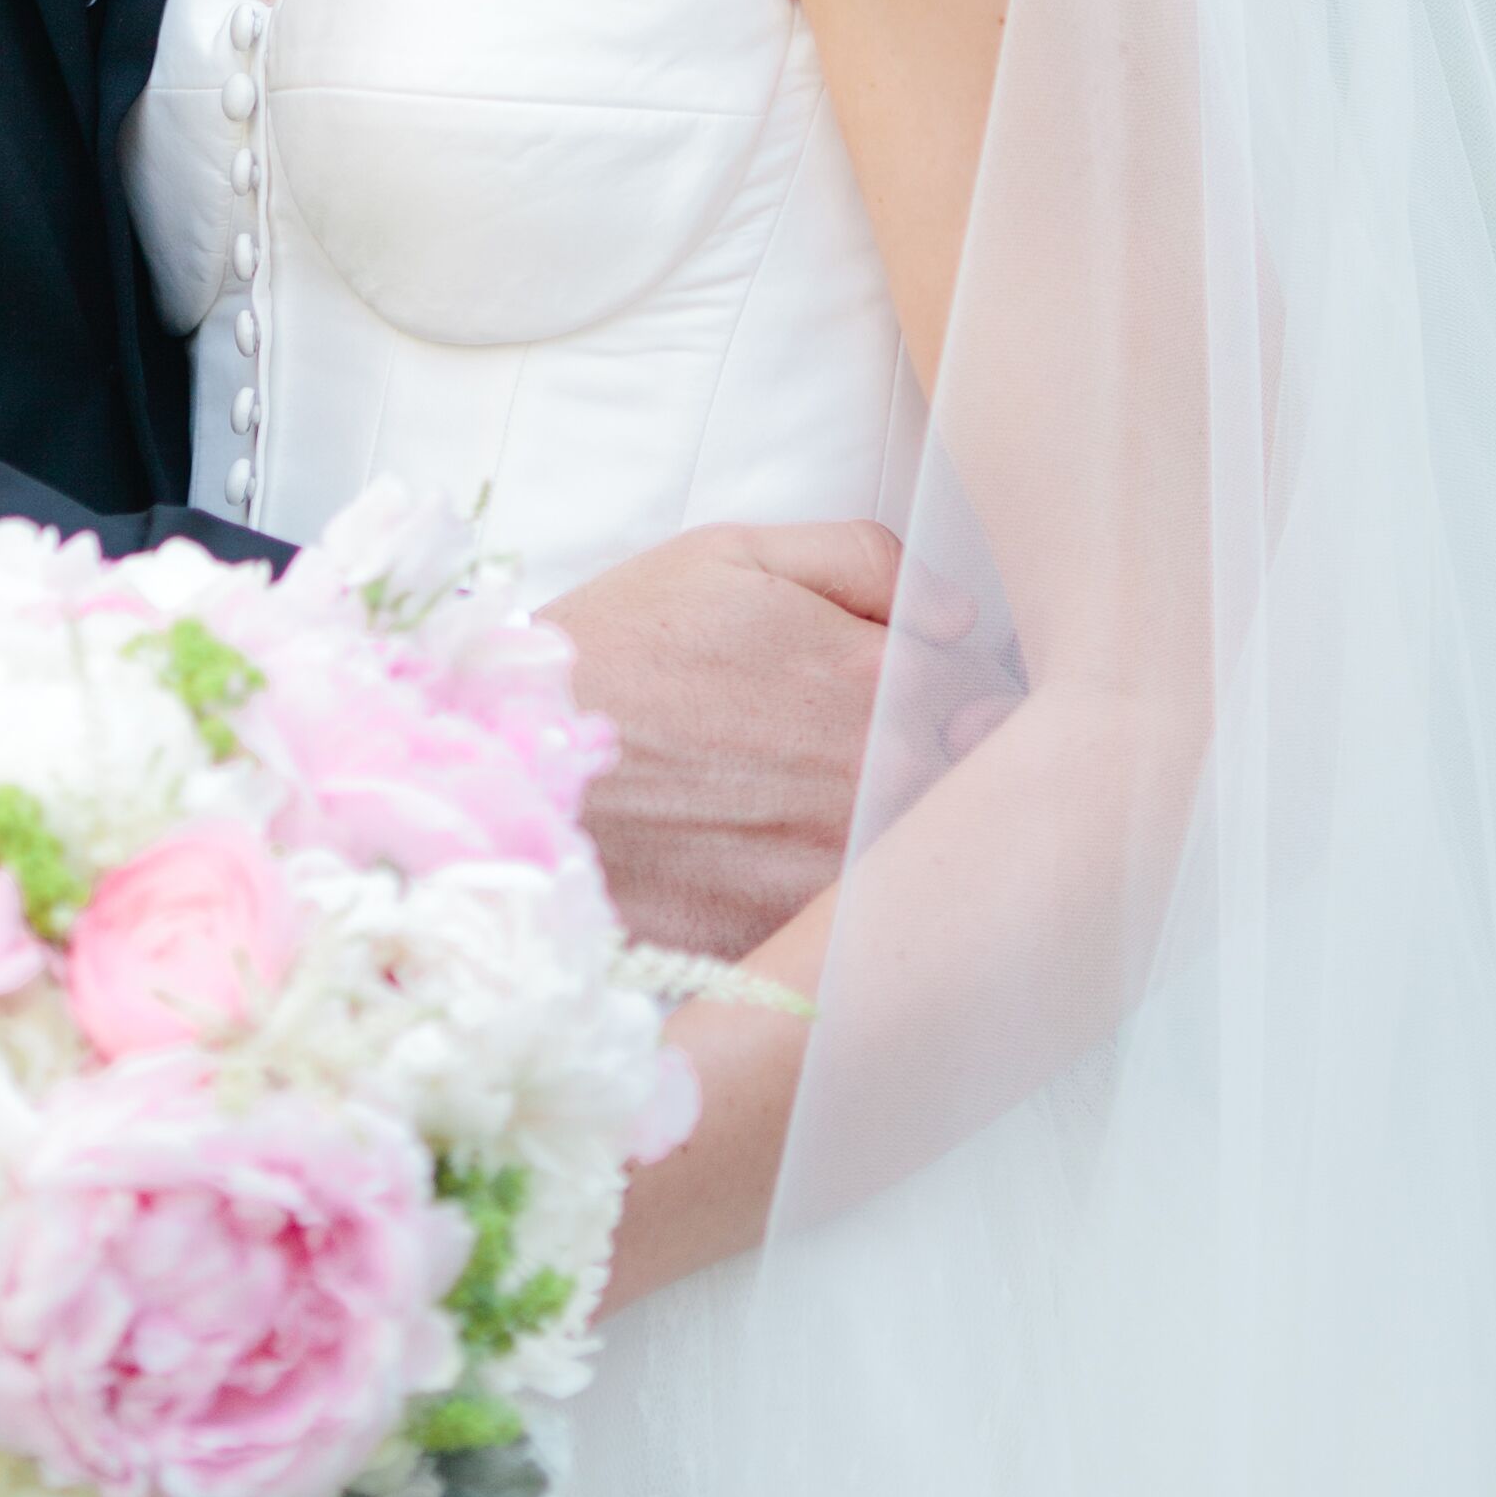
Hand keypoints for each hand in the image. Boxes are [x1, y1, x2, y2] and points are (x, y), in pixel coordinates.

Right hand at [545, 518, 1018, 961]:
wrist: (508, 769)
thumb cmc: (620, 646)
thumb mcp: (734, 555)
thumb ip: (868, 561)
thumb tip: (962, 616)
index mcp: (879, 683)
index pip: (986, 697)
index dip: (953, 695)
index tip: (911, 696)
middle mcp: (877, 784)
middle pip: (967, 785)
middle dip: (937, 766)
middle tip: (854, 754)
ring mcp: (838, 873)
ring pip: (918, 857)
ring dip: (892, 834)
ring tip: (808, 810)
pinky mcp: (791, 941)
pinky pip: (858, 927)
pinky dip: (842, 904)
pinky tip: (777, 869)